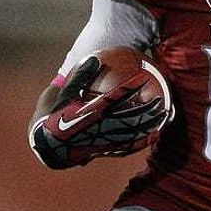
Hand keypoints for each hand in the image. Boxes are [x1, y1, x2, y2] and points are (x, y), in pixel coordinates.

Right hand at [30, 56, 165, 168]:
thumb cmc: (52, 115)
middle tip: (162, 101)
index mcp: (90, 112)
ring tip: (164, 119)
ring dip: (149, 126)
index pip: (115, 97)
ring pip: (131, 134)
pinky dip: (141, 142)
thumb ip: (79, 77)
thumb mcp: (61, 94)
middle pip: (129, 118)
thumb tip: (94, 59)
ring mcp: (104, 140)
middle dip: (147, 110)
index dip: (130, 87)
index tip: (144, 77)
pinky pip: (126, 146)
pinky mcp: (105, 150)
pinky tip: (153, 138)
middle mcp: (100, 127)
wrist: (47, 146)